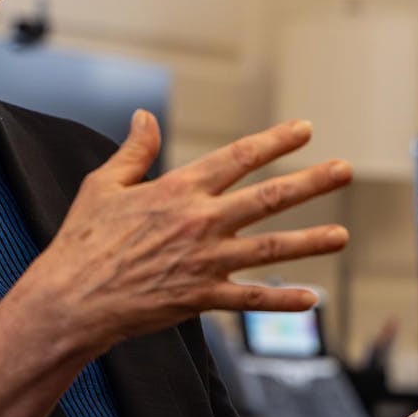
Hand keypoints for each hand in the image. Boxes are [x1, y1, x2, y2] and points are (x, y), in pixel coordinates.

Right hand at [22, 111, 351, 350]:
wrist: (73, 297)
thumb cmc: (83, 240)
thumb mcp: (103, 184)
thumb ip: (134, 151)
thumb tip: (145, 117)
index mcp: (177, 190)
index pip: (237, 158)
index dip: (273, 142)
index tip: (303, 131)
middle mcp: (199, 222)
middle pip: (267, 198)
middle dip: (310, 182)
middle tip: (344, 170)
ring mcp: (205, 261)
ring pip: (269, 248)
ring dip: (310, 241)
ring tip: (342, 236)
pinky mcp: (201, 297)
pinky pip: (249, 299)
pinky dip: (280, 299)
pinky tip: (311, 298)